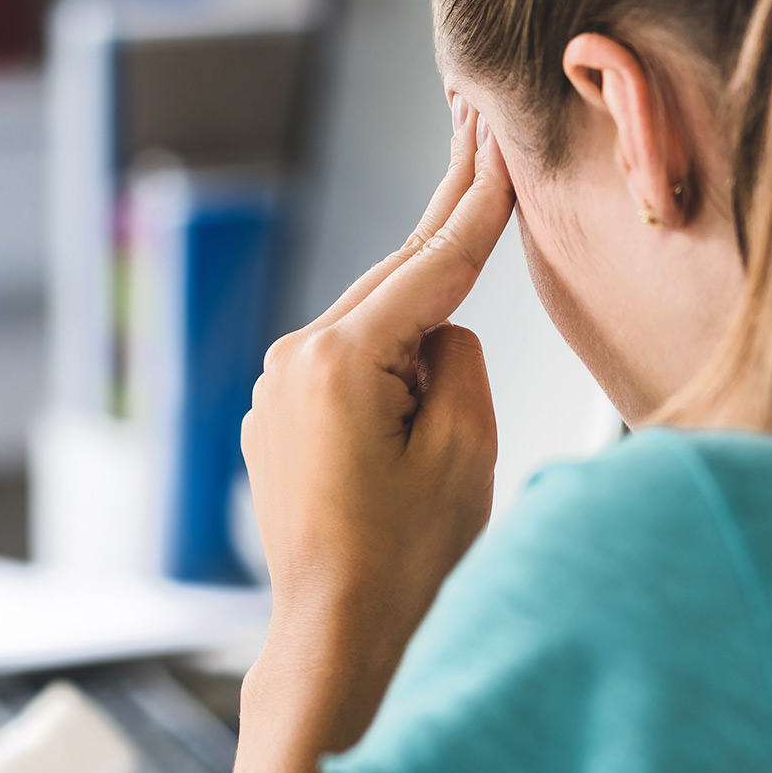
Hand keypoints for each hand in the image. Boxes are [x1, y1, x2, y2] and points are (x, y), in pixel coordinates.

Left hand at [240, 100, 513, 742]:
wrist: (335, 635)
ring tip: (463, 278)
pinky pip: (343, 367)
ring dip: (417, 313)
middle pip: (392, 280)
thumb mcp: (465, 450)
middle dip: (444, 225)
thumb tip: (439, 331)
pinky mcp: (274, 421)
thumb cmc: (404, 560)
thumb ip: (459, 359)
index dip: (477, 205)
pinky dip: (384, 359)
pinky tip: (417, 370)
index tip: (497, 144)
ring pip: (368, 324)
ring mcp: (274, 391)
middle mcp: (293, 360)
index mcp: (341, 358)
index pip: (433, 266)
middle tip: (475, 137)